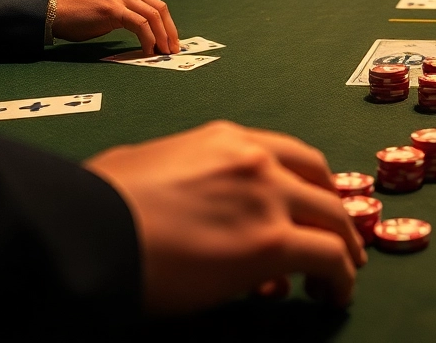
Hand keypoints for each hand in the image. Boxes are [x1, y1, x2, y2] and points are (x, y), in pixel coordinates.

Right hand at [51, 0, 178, 55]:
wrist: (53, 10)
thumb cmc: (77, 15)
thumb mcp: (109, 10)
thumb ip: (127, 14)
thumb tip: (148, 33)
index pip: (157, 4)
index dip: (168, 25)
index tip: (171, 42)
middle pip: (159, 9)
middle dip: (170, 31)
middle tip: (173, 50)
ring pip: (152, 17)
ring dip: (161, 37)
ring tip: (163, 53)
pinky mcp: (113, 8)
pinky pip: (140, 25)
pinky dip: (148, 39)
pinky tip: (148, 50)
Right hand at [85, 121, 364, 314]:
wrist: (90, 229)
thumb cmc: (96, 204)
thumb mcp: (143, 168)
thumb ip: (180, 182)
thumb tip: (184, 212)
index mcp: (224, 139)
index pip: (288, 156)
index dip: (308, 185)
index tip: (311, 207)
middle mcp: (256, 159)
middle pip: (320, 185)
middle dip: (335, 214)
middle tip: (341, 239)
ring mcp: (268, 197)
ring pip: (334, 220)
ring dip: (346, 249)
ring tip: (345, 274)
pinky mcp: (273, 242)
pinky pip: (329, 258)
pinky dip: (341, 278)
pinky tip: (336, 295)